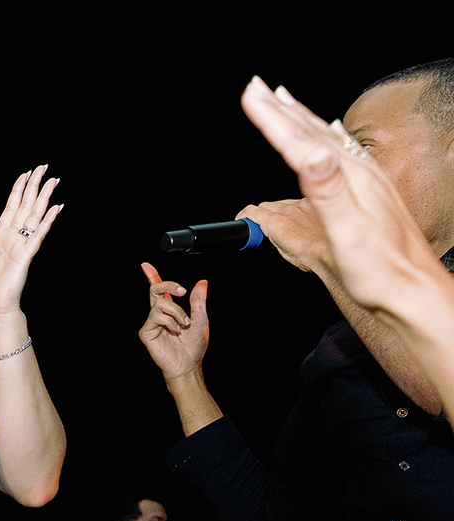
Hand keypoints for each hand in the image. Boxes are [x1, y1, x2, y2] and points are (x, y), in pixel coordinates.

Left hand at [0, 165, 62, 316]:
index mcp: (0, 238)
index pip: (11, 208)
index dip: (18, 191)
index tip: (25, 175)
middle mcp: (12, 238)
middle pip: (25, 206)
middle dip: (34, 187)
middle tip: (44, 168)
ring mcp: (21, 245)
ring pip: (34, 216)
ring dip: (44, 198)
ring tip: (53, 181)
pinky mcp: (26, 255)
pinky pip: (38, 235)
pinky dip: (47, 222)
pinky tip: (56, 208)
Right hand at [139, 263, 209, 380]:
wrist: (189, 364)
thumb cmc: (194, 346)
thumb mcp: (201, 318)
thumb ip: (198, 301)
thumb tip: (202, 283)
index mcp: (170, 310)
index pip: (159, 290)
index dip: (152, 276)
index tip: (146, 266)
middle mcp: (158, 314)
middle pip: (155, 289)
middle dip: (169, 284)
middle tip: (183, 291)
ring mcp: (152, 322)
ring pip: (161, 303)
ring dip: (177, 312)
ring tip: (184, 325)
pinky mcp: (146, 332)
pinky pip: (157, 316)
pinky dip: (170, 321)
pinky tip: (175, 330)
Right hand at [240, 75, 433, 311]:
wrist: (411, 291)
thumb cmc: (380, 271)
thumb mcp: (349, 232)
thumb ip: (329, 190)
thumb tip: (312, 154)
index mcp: (349, 178)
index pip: (302, 142)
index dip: (273, 119)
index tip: (250, 95)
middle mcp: (358, 173)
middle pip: (312, 133)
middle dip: (281, 109)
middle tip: (256, 87)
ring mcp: (364, 181)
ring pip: (323, 140)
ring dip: (299, 118)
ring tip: (281, 99)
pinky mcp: (365, 193)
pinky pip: (337, 154)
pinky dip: (322, 137)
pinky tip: (326, 133)